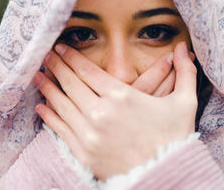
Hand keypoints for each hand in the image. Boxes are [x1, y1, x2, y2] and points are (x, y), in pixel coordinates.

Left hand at [33, 42, 197, 179]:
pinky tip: (41, 106)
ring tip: (37, 76)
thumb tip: (183, 48)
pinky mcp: (83, 153)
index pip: (87, 71)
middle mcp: (101, 113)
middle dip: (56, 67)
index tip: (60, 48)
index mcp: (122, 96)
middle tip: (45, 56)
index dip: (71, 57)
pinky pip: (60, 129)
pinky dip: (49, 116)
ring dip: (47, 88)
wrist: (167, 176)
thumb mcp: (185, 102)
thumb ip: (185, 72)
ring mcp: (89, 134)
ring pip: (61, 104)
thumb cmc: (175, 138)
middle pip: (70, 84)